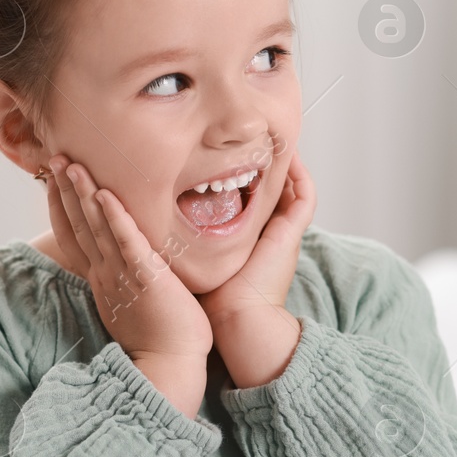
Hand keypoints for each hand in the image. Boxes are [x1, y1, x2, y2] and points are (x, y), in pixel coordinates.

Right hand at [46, 154, 211, 417]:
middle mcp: (106, 273)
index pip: (76, 236)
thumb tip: (131, 263)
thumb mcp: (135, 302)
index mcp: (103, 278)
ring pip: (97, 228)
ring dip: (82, 195)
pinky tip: (105, 195)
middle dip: (65, 191)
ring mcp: (122, 275)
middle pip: (80, 225)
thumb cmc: (162, 336)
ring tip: (71, 165)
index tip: (54, 180)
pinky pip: (127, 243)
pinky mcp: (145, 278)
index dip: (62, 207)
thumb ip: (128, 279)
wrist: (170, 367)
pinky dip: (116, 218)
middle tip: (55, 158)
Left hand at [198, 152, 316, 387]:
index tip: (230, 156)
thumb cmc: (210, 298)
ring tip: (276, 137)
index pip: (251, 199)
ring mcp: (285, 233)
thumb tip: (149, 221)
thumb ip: (180, 238)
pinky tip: (291, 156)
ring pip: (294, 188)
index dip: (246, 177)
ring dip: (286, 163)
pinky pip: (307, 196)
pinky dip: (302, 174)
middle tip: (254, 139)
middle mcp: (270, 234)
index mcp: (249, 240)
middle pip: (274, 189)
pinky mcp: (293, 234)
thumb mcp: (194, 258)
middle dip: (266, 164)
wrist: (234, 318)